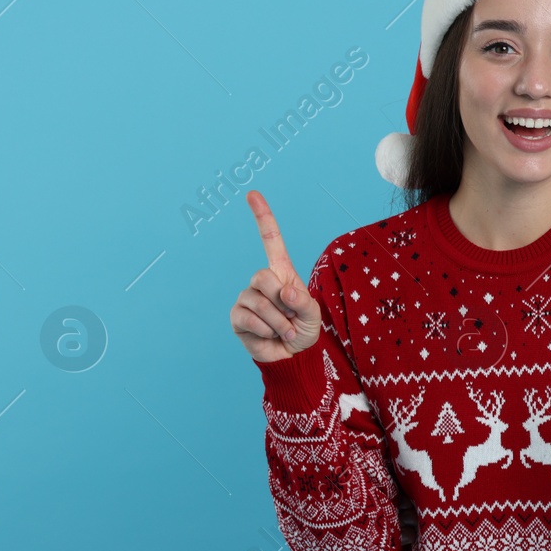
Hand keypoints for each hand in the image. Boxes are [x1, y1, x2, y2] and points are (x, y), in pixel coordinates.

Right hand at [229, 190, 323, 362]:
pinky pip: (249, 319)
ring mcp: (246, 298)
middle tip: (290, 317)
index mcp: (281, 272)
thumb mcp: (313, 313)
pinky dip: (266, 331)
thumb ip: (304, 301)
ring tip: (283, 331)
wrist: (292, 356)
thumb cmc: (304, 329)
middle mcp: (260, 282)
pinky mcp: (237, 318)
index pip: (270, 240)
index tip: (252, 194)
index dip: (262, 217)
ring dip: (278, 322)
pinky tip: (270, 336)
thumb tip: (285, 292)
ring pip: (258, 302)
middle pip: (262, 276)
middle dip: (281, 300)